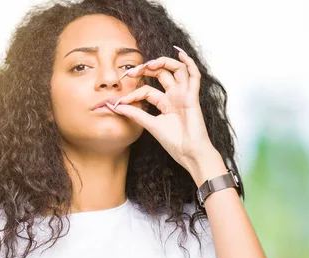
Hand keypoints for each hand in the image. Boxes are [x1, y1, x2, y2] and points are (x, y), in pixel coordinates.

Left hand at [106, 46, 216, 172]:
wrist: (189, 153)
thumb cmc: (174, 142)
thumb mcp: (150, 125)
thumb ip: (135, 114)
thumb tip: (115, 106)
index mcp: (165, 103)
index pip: (147, 89)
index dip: (133, 93)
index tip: (120, 101)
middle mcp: (175, 96)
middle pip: (161, 74)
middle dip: (146, 69)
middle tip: (132, 72)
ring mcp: (184, 95)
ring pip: (176, 70)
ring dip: (163, 62)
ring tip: (149, 63)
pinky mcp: (193, 96)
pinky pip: (194, 75)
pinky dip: (189, 62)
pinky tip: (180, 53)